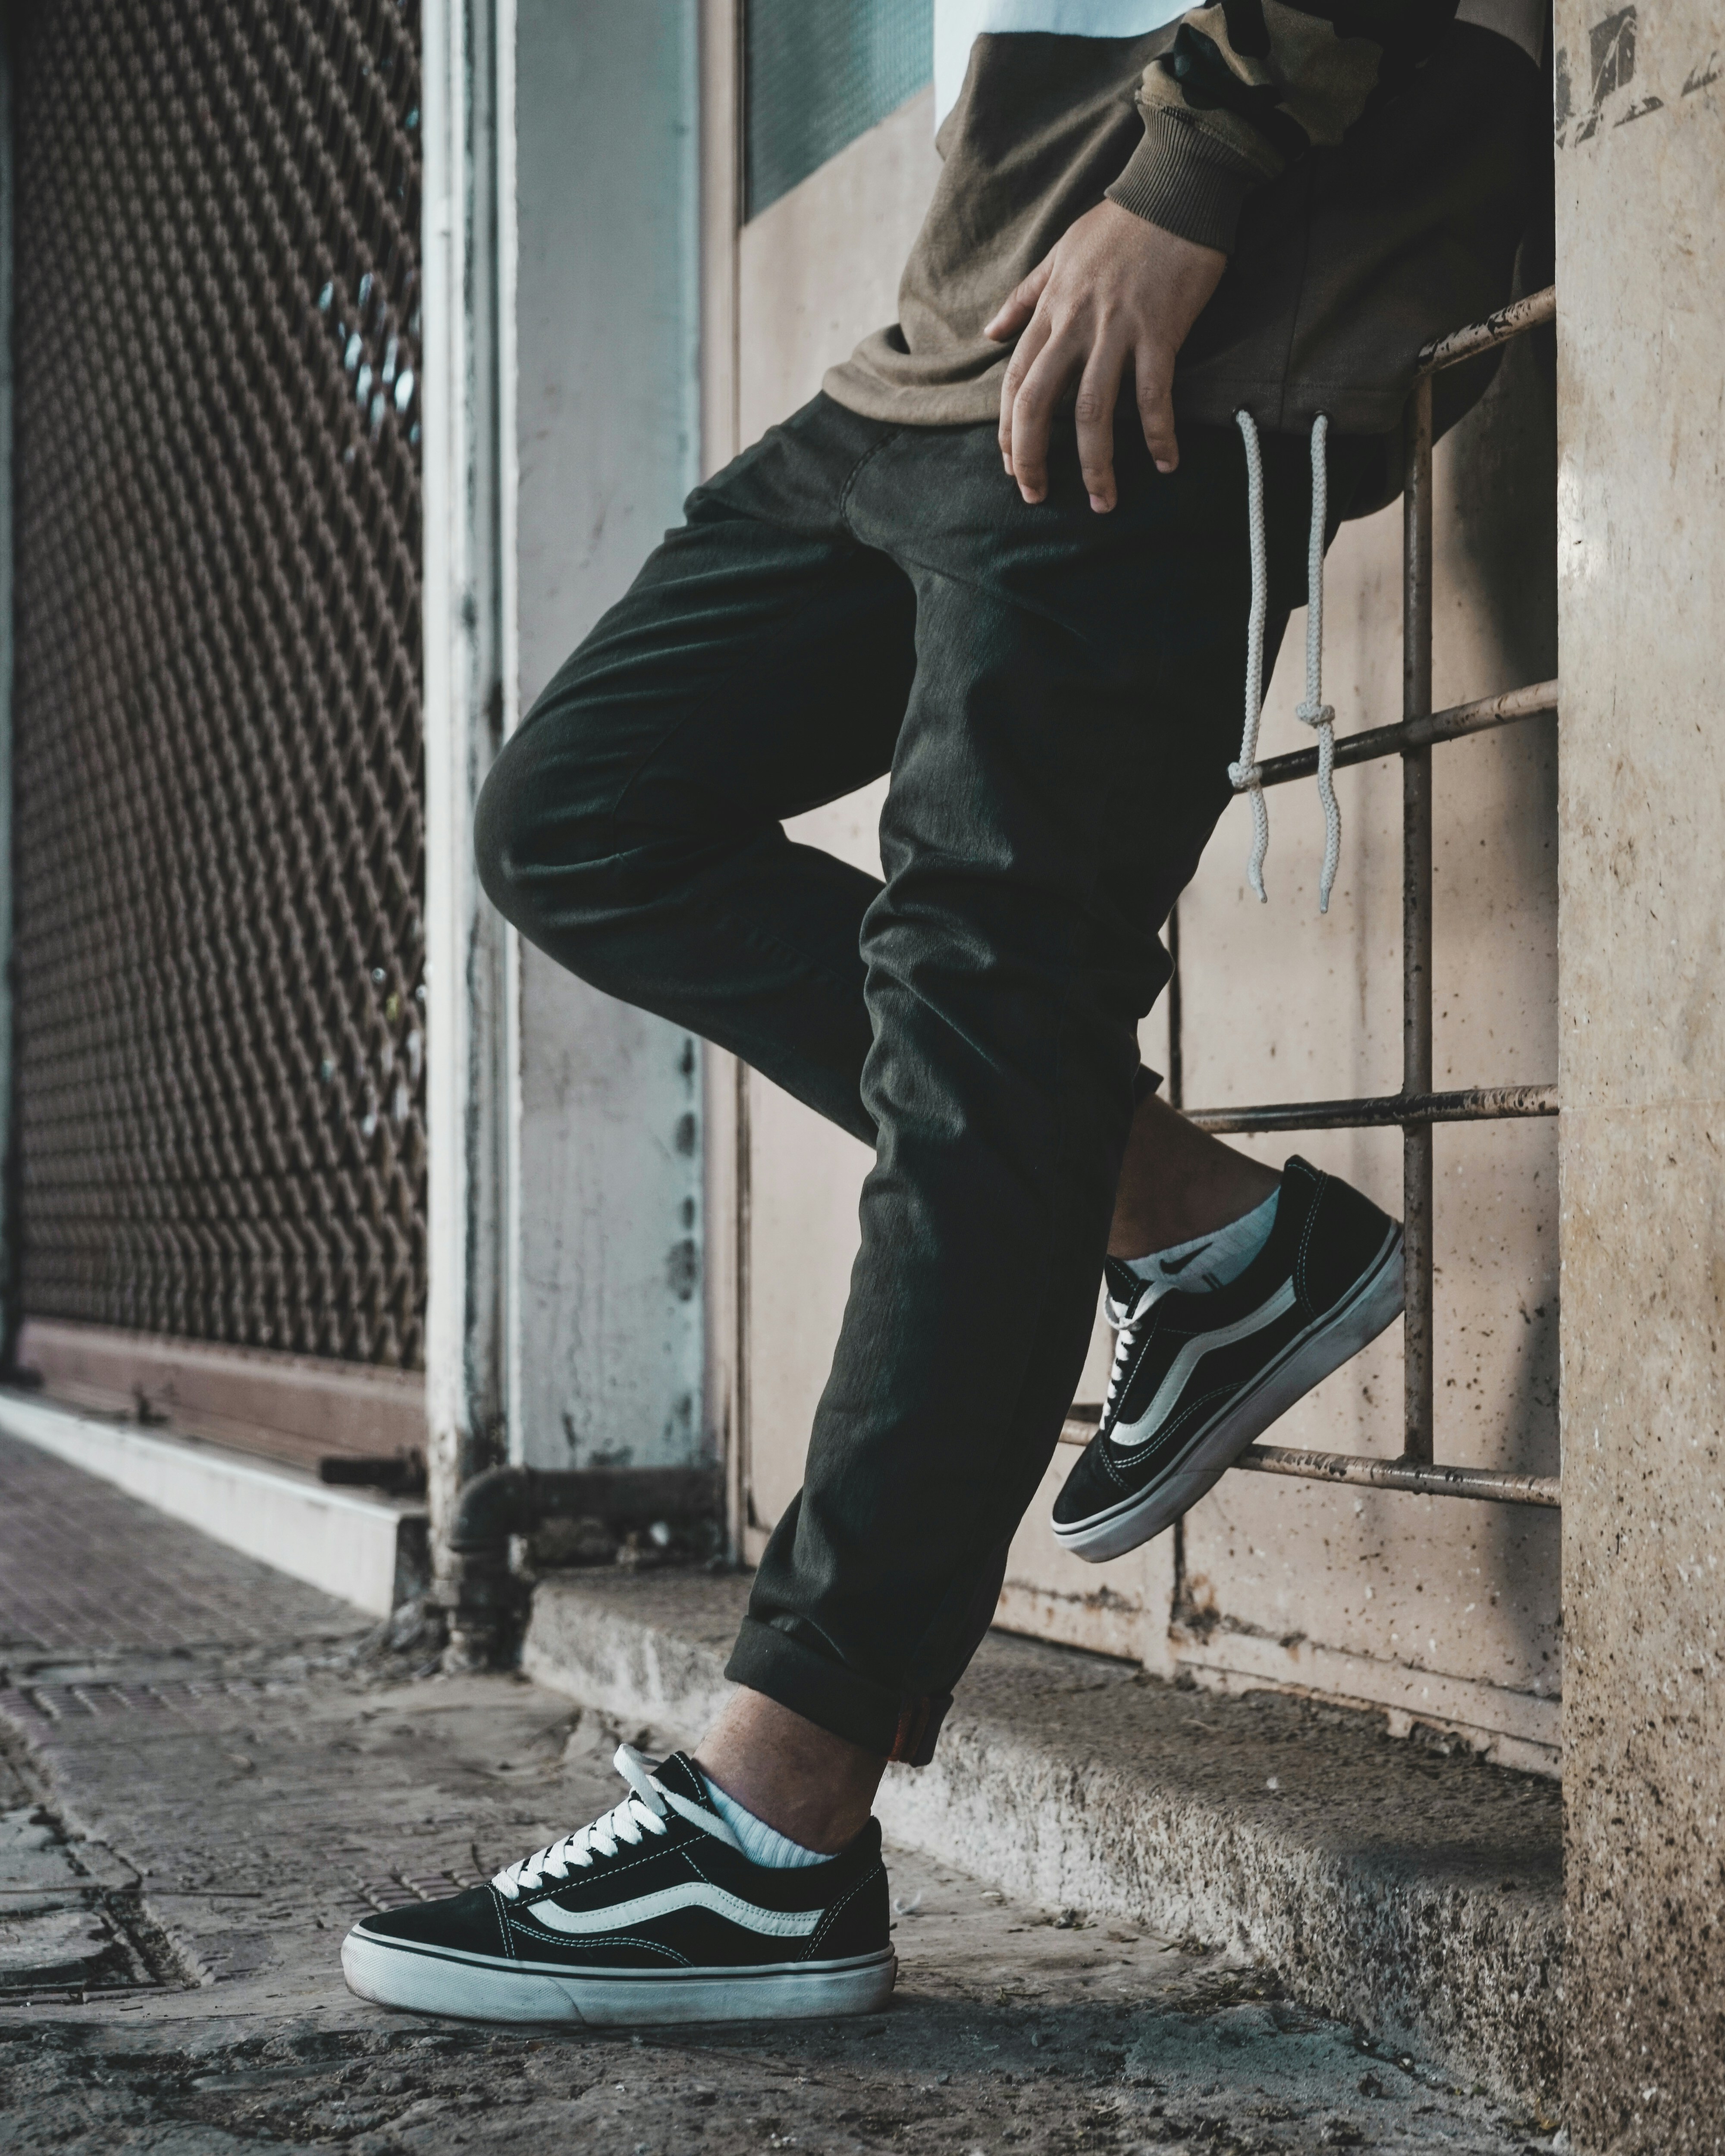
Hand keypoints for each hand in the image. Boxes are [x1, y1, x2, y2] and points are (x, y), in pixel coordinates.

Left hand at [984, 201, 1224, 511]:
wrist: (1176, 188)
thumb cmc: (1121, 222)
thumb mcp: (1060, 252)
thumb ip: (1025, 297)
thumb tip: (990, 332)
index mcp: (1052, 309)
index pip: (1016, 380)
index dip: (1009, 430)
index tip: (1012, 466)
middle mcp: (1076, 324)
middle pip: (1041, 403)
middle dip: (1033, 457)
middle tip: (1036, 497)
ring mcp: (1118, 329)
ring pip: (1093, 411)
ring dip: (1096, 465)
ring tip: (1102, 501)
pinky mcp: (1161, 331)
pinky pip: (1153, 395)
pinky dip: (1158, 434)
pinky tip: (1164, 463)